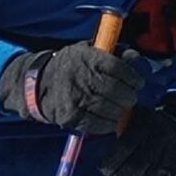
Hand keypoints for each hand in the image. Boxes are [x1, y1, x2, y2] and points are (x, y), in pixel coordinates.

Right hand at [1, 43, 147, 133]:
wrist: (37, 83)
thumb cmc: (70, 66)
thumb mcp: (88, 51)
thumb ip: (113, 53)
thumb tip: (134, 58)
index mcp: (88, 57)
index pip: (118, 68)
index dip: (133, 77)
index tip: (137, 82)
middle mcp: (81, 77)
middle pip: (116, 90)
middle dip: (129, 96)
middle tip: (131, 97)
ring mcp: (75, 98)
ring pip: (110, 109)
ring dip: (120, 111)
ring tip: (121, 108)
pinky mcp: (70, 116)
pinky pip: (97, 124)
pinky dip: (108, 124)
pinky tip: (110, 120)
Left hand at [102, 98, 175, 175]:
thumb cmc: (150, 124)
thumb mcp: (135, 118)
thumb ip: (121, 132)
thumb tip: (107, 157)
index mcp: (144, 127)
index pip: (123, 148)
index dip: (110, 163)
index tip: (104, 170)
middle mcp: (158, 142)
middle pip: (134, 168)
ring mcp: (172, 157)